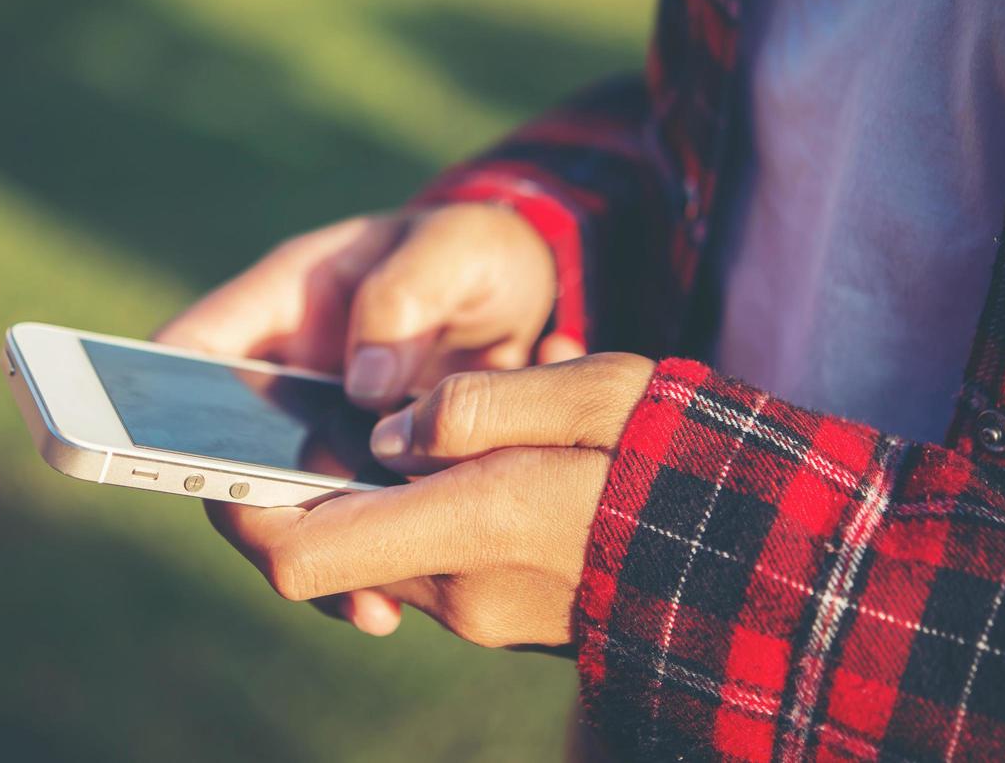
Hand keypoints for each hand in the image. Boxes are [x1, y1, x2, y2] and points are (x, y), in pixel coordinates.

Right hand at [156, 204, 578, 631]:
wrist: (524, 291)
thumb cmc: (472, 251)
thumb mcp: (453, 248)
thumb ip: (405, 297)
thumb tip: (365, 389)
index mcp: (286, 301)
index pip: (189, 349)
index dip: (156, 399)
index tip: (159, 454)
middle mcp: (288, 373)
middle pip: (227, 450)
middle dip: (250, 512)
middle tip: (293, 562)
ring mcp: (321, 427)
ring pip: (283, 503)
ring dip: (314, 554)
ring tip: (369, 603)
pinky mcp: (365, 469)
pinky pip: (344, 524)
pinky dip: (364, 562)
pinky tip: (396, 599)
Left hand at [208, 353, 654, 644]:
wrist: (763, 558)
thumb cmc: (681, 459)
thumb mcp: (590, 394)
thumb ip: (478, 405)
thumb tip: (389, 430)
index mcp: (469, 525)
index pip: (300, 556)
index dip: (250, 509)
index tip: (241, 454)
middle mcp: (460, 586)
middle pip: (336, 542)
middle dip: (335, 471)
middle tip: (381, 397)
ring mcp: (481, 609)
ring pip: (391, 535)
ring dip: (404, 477)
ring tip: (485, 410)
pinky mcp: (504, 608)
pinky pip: (439, 547)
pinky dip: (444, 499)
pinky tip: (511, 449)